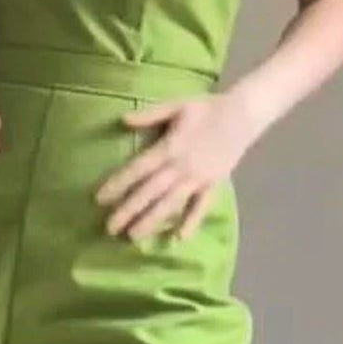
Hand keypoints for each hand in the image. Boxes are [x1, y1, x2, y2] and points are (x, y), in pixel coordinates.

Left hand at [98, 90, 256, 241]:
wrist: (243, 115)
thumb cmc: (206, 108)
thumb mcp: (176, 105)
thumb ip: (150, 115)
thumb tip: (122, 119)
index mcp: (169, 148)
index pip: (138, 169)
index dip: (118, 184)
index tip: (99, 199)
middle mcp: (181, 168)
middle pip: (150, 192)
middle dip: (129, 211)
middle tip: (109, 229)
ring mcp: (198, 179)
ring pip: (171, 204)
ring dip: (152, 221)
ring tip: (134, 236)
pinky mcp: (213, 185)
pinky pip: (201, 207)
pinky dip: (191, 222)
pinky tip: (179, 238)